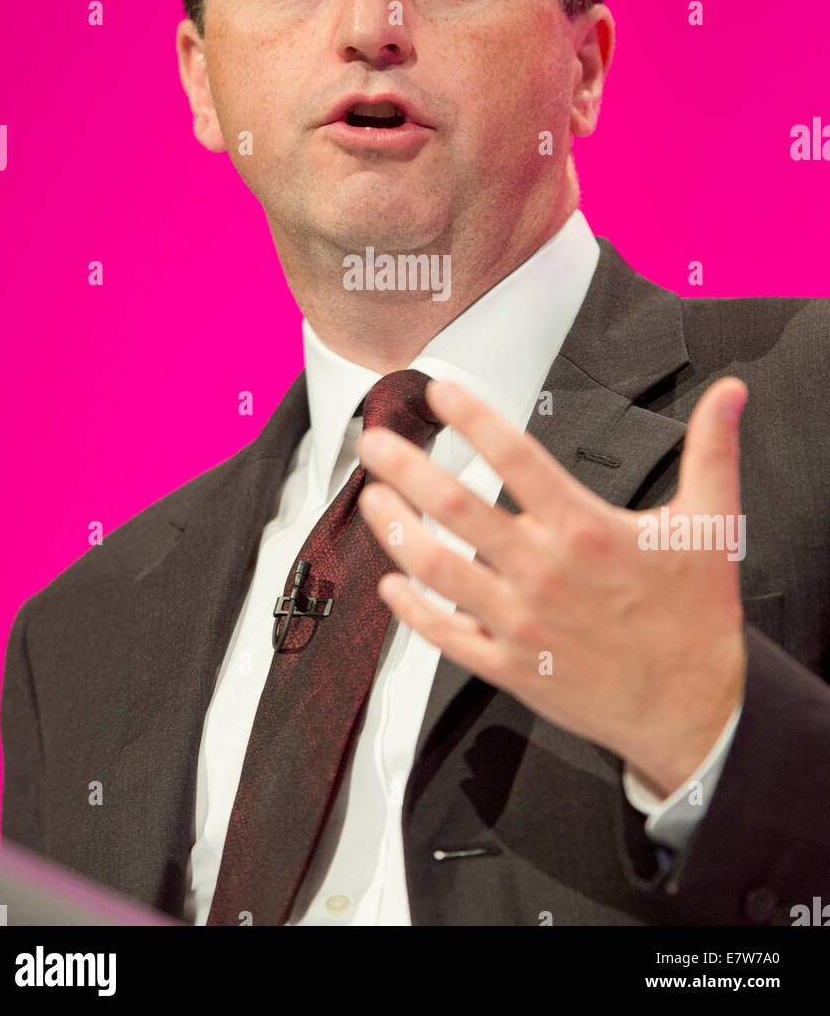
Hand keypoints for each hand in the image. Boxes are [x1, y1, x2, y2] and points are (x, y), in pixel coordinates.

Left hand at [356, 376, 748, 798]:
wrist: (694, 709)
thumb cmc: (695, 616)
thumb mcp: (712, 525)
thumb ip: (712, 451)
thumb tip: (730, 394)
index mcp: (585, 530)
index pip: (517, 459)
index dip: (474, 419)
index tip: (439, 392)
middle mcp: (544, 571)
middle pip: (457, 508)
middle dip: (406, 469)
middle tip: (373, 442)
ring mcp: (520, 622)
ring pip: (437, 569)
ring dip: (396, 531)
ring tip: (372, 499)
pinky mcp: (509, 666)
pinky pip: (445, 635)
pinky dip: (411, 609)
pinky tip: (390, 584)